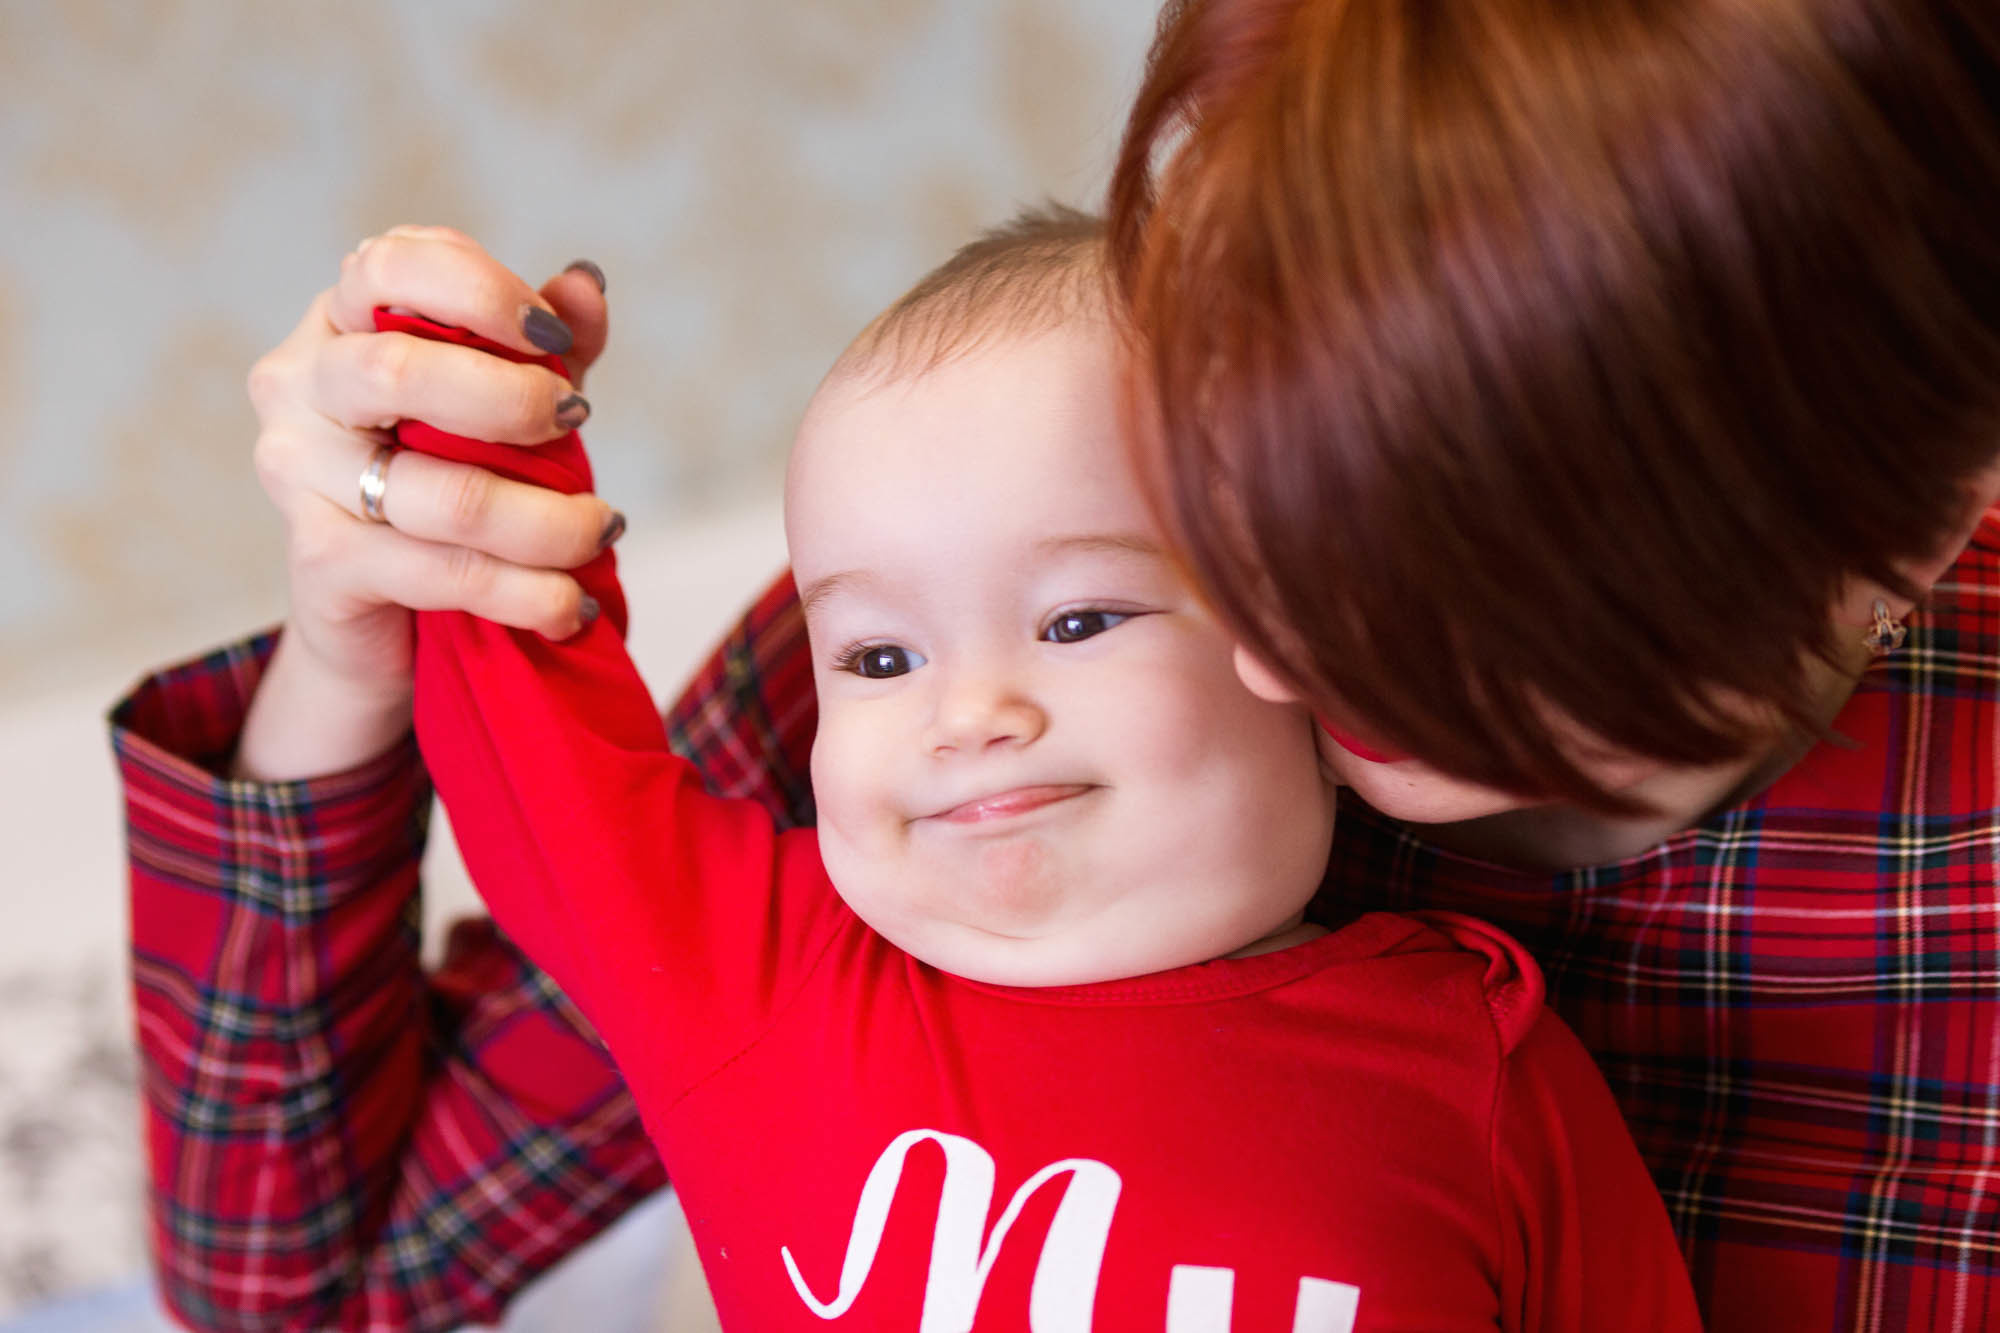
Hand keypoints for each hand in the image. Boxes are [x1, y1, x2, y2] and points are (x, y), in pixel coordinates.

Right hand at [235, 226, 623, 780]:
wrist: (383, 619)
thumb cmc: (446, 481)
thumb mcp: (505, 403)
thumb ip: (546, 345)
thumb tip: (585, 285)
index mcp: (336, 324)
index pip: (386, 266)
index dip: (478, 291)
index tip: (552, 336)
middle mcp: (299, 388)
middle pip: (399, 371)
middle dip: (512, 398)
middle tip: (578, 419)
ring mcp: (298, 476)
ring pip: (442, 493)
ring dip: (548, 521)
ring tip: (602, 528)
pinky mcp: (322, 562)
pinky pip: (444, 572)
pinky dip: (527, 592)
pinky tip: (572, 605)